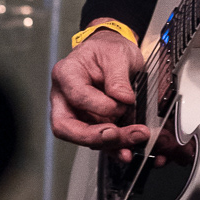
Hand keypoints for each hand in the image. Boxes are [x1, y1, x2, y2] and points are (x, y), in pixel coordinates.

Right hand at [51, 27, 152, 158]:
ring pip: (83, 137)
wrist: (113, 52)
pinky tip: (127, 150)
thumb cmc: (108, 49)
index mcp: (66, 74)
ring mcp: (75, 113)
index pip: (77, 96)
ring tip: (134, 139)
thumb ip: (118, 76)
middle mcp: (64, 97)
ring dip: (110, 143)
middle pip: (66, 126)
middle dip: (93, 136)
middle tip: (117, 135)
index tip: (122, 103)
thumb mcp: (117, 53)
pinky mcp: (89, 123)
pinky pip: (97, 141)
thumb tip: (123, 99)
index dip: (100, 105)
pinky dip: (113, 148)